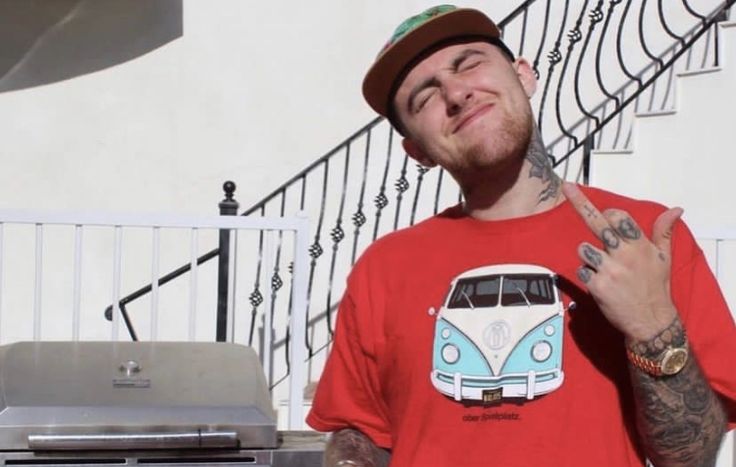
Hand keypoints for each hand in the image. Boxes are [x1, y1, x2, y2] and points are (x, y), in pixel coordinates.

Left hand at [562, 183, 683, 342]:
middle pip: (597, 223)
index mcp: (640, 244)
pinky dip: (587, 275)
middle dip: (580, 203)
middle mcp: (624, 253)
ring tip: (605, 269)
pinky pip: (581, 271)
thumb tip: (676, 210)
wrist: (651, 321)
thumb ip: (663, 231)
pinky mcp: (597, 285)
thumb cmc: (656, 287)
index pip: (618, 217)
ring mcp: (609, 269)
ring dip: (589, 256)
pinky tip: (601, 284)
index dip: (609, 214)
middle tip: (567, 187)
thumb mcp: (664, 258)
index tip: (606, 214)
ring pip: (584, 249)